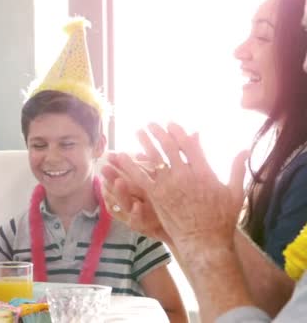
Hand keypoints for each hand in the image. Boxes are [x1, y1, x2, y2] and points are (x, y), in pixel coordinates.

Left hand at [113, 123, 247, 252]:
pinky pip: (141, 177)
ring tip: (138, 131)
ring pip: (154, 158)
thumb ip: (237, 169)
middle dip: (160, 133)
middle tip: (152, 124)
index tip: (172, 124)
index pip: (190, 146)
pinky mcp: (156, 197)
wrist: (205, 242)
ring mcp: (169, 185)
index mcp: (204, 172)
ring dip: (146, 142)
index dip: (180, 133)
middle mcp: (185, 175)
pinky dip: (130, 165)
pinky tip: (121, 156)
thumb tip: (244, 149)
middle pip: (170, 148)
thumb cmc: (222, 220)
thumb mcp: (235, 193)